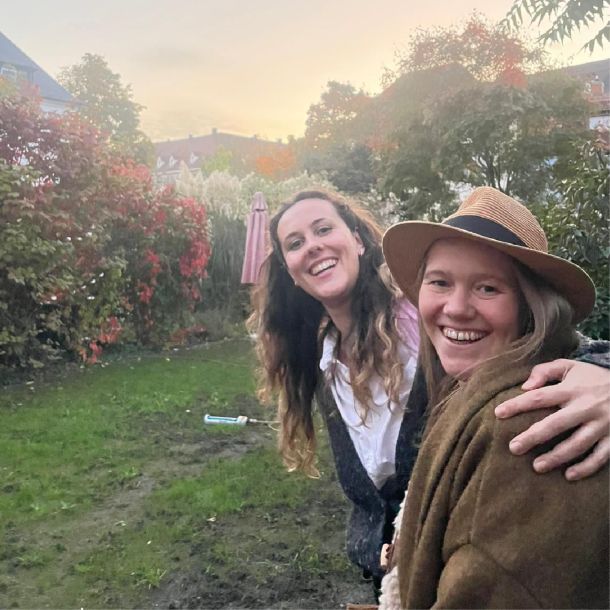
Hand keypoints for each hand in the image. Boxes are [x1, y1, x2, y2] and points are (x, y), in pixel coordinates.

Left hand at [495, 359, 609, 480]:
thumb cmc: (591, 377)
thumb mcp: (569, 367)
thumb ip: (545, 372)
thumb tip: (525, 387)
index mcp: (572, 389)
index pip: (539, 397)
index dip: (518, 405)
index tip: (498, 413)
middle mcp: (586, 407)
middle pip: (556, 424)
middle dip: (533, 437)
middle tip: (513, 448)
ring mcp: (602, 424)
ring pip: (578, 444)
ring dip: (557, 457)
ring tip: (537, 466)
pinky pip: (601, 456)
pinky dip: (586, 467)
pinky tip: (569, 475)